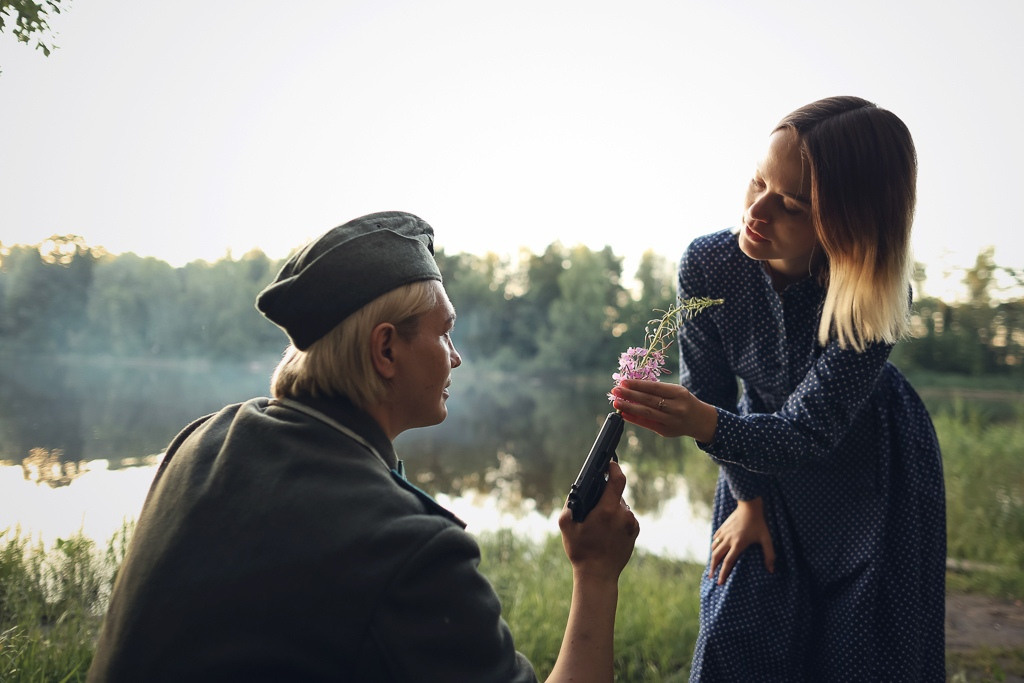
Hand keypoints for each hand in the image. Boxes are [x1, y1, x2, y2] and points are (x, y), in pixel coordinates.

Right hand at [559, 461, 638, 581]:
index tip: (609, 464)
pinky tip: (607, 530)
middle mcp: (623, 515)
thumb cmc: (581, 551)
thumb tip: (576, 492)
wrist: (598, 575)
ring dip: (611, 508)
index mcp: (607, 510)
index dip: (614, 468)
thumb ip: (569, 505)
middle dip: (605, 495)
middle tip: (593, 506)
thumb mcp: (566, 526)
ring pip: (620, 506)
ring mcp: (631, 523)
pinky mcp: (635, 531)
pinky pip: (625, 517)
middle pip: (616, 494)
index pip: (617, 479)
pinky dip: (617, 518)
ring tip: (599, 523)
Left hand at [609, 379, 717, 442]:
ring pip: (646, 413)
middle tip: (615, 390)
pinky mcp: (666, 431)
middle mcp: (676, 407)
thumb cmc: (683, 402)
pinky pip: (647, 424)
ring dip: (629, 407)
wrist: (700, 421)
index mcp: (679, 393)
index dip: (637, 384)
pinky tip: (623, 414)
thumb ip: (657, 390)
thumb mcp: (676, 392)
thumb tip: (632, 387)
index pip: (654, 387)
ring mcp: (671, 420)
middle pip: (649, 400)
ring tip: (616, 403)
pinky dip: (634, 419)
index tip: (623, 381)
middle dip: (630, 395)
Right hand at [709, 497, 775, 584]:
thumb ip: (769, 555)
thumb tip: (771, 570)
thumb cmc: (759, 523)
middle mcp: (728, 540)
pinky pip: (715, 538)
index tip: (719, 582)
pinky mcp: (723, 527)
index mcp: (738, 545)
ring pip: (714, 547)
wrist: (749, 506)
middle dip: (713, 568)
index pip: (728, 562)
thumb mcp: (766, 539)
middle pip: (717, 556)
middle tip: (711, 577)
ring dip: (712, 558)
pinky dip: (713, 545)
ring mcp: (724, 533)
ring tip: (712, 565)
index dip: (723, 573)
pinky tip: (715, 548)